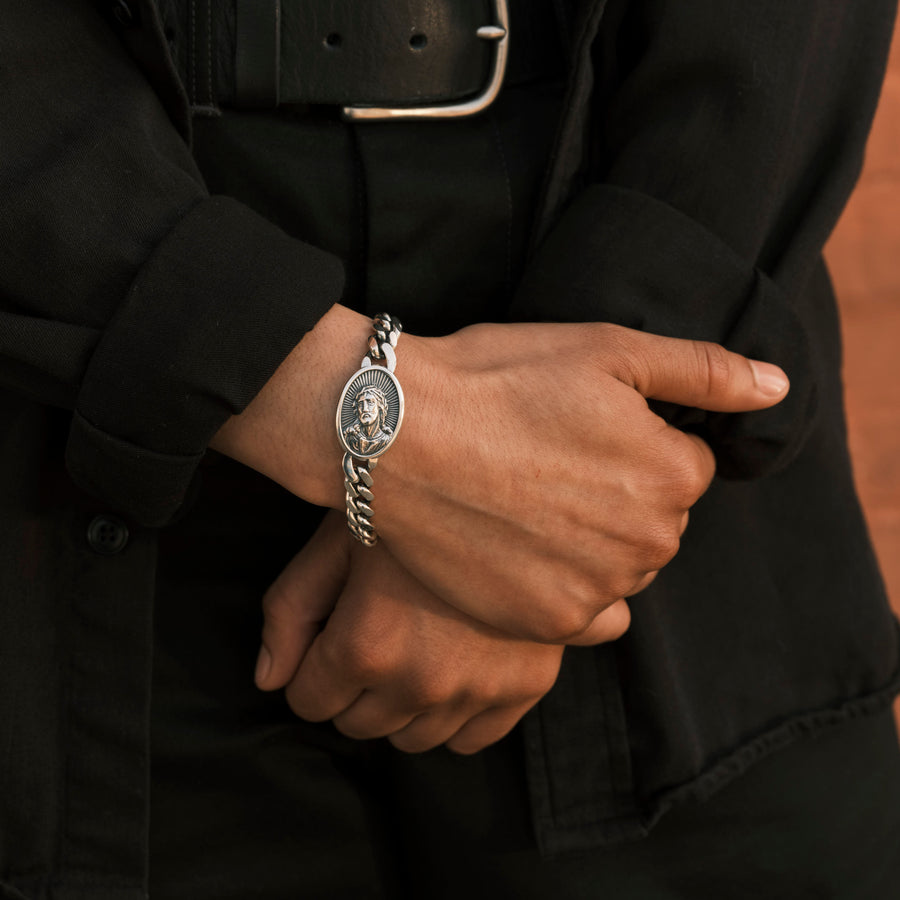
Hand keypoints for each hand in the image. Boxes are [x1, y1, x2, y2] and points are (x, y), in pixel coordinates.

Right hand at [215, 307, 787, 643]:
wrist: (397, 435)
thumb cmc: (497, 380)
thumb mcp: (608, 349)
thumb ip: (705, 372)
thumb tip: (777, 389)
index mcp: (672, 473)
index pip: (683, 468)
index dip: (632, 444)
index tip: (577, 429)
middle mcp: (648, 543)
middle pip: (654, 523)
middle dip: (616, 496)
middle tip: (545, 462)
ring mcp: (597, 588)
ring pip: (618, 567)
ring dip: (588, 543)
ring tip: (524, 501)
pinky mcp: (546, 623)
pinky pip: (584, 613)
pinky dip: (562, 585)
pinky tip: (519, 547)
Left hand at [256, 512, 630, 753]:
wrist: (509, 482)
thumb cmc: (408, 502)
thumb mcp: (334, 542)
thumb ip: (289, 611)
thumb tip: (269, 680)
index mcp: (366, 644)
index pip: (309, 701)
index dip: (312, 668)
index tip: (331, 637)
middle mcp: (422, 681)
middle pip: (356, 725)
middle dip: (352, 688)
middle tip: (373, 633)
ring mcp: (479, 689)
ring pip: (411, 740)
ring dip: (400, 705)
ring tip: (413, 648)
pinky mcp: (525, 687)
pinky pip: (470, 741)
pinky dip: (454, 715)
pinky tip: (453, 668)